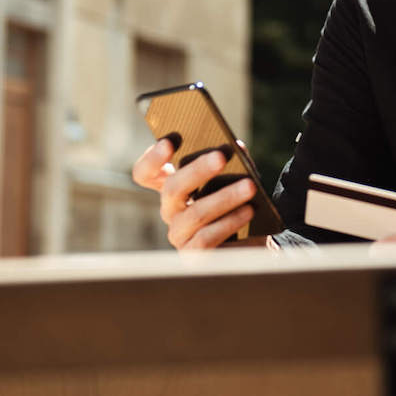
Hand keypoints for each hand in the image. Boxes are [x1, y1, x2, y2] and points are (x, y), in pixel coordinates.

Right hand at [131, 139, 256, 248]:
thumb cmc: (237, 207)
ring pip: (195, 213)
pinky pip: (206, 237)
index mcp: (173, 187)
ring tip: (250, 186)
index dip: (153, 158)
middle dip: (198, 170)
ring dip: (225, 197)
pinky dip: (230, 221)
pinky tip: (249, 211)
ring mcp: (179, 234)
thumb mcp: (234, 181)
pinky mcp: (193, 255)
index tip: (172, 140)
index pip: (145, 173)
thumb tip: (237, 148)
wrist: (249, 246)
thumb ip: (233, 163)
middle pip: (172, 188)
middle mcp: (170, 210)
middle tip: (222, 156)